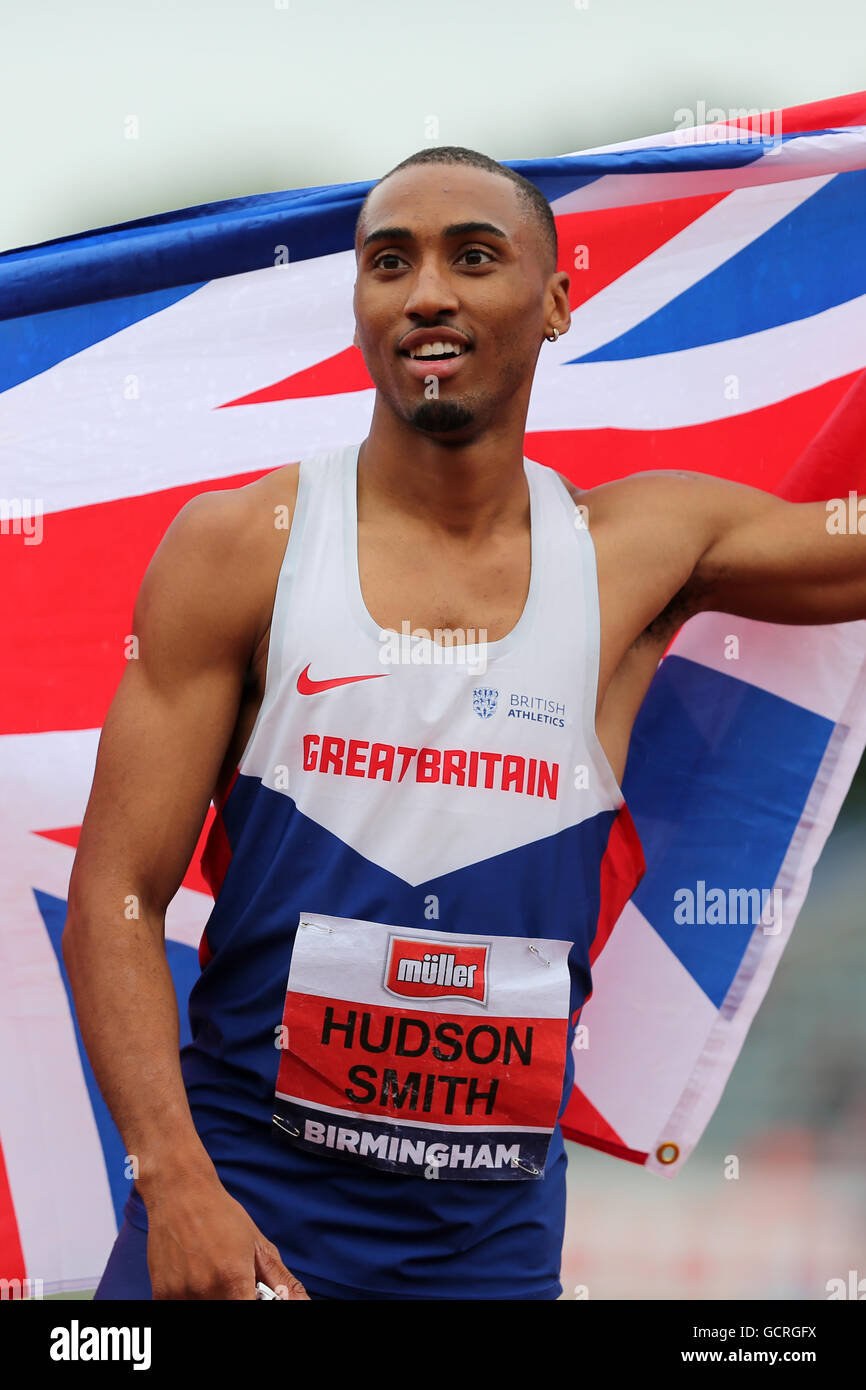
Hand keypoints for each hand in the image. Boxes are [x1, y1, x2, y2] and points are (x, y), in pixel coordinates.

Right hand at [144, 1174, 308, 1299]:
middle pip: (226, 1311)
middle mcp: (205, 1290)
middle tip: (233, 1281)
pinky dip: (191, 1298)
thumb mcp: (258, 1245)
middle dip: (234, 1297)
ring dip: (212, 1298)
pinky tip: (193, 1276)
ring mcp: (179, 1294)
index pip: (248, 1313)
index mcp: (233, 1278)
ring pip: (204, 1309)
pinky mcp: (160, 1294)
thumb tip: (302, 1302)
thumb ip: (281, 1281)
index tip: (253, 1296)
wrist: (179, 1192)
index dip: (255, 1306)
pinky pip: (180, 1307)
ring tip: (211, 1273)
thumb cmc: (222, 1215)